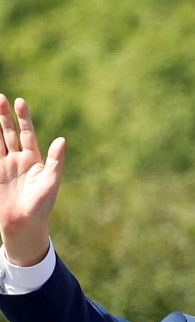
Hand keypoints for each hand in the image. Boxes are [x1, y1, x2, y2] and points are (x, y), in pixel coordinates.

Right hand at [0, 94, 64, 265]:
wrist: (24, 224)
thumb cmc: (42, 205)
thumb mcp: (51, 182)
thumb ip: (56, 160)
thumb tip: (62, 139)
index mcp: (34, 159)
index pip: (27, 133)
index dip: (23, 118)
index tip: (20, 102)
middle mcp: (17, 160)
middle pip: (8, 133)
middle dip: (4, 116)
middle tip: (0, 97)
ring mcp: (3, 166)